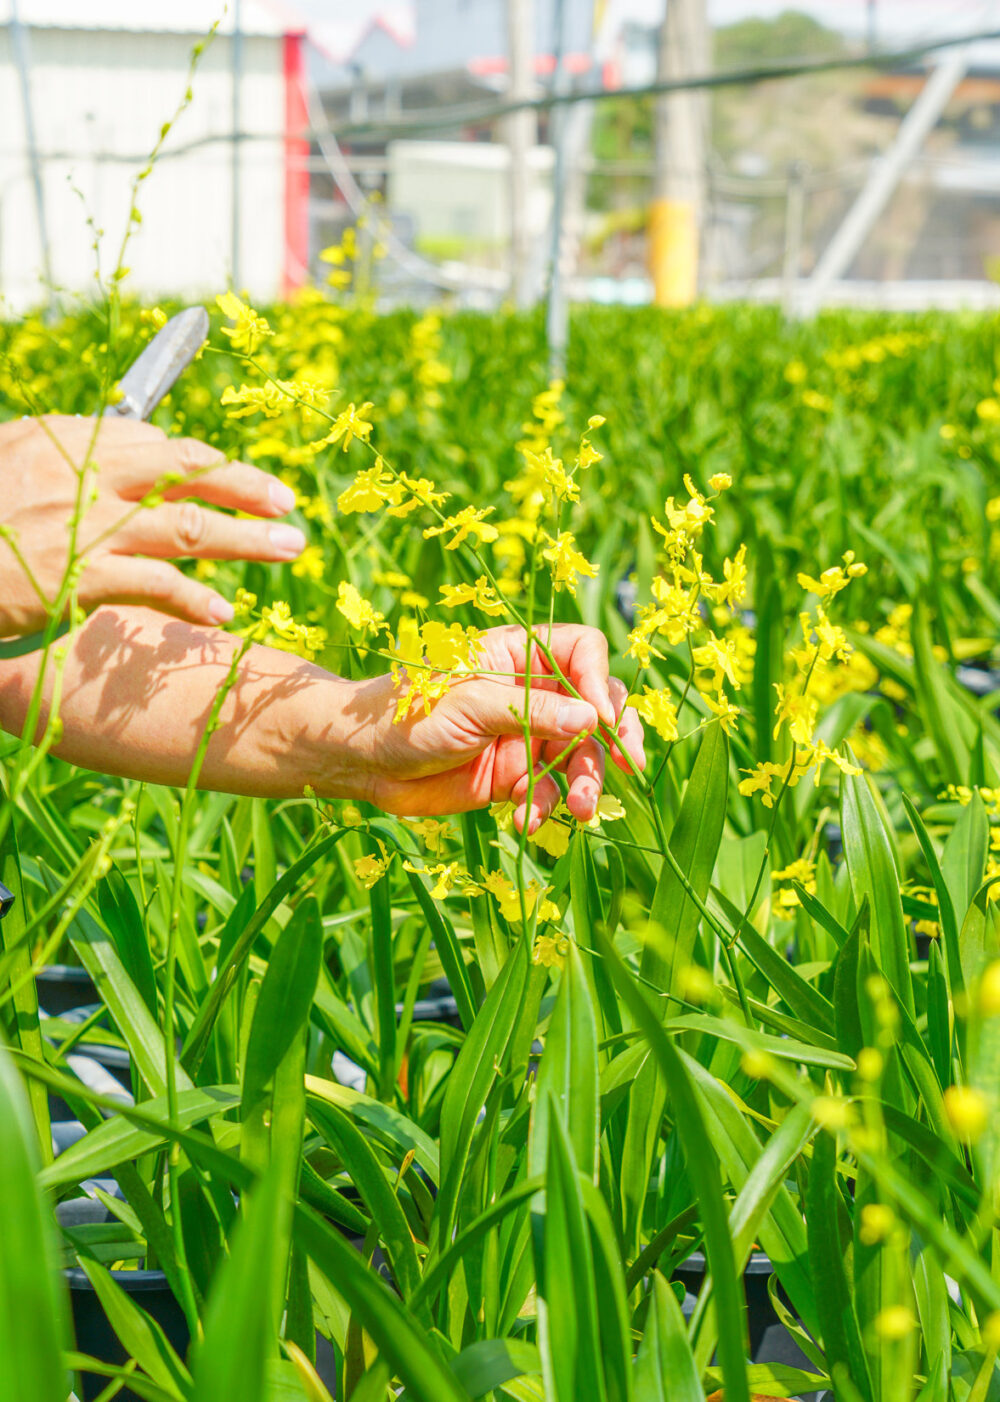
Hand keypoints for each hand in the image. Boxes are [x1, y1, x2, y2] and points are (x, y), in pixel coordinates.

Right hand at [0, 414, 305, 637]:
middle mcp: (80, 474)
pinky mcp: (76, 576)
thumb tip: (119, 461)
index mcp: (63, 440)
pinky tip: (222, 613)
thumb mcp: (10, 467)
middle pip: (185, 470)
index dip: (205, 460)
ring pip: (187, 525)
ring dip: (246, 538)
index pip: (154, 442)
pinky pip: (153, 584)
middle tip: (286, 502)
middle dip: (244, 485)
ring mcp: (82, 524)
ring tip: (289, 547)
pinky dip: (192, 599)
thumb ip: (63, 464)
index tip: (238, 475)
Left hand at [344, 624, 645, 830]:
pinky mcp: (516, 776)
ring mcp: (527, 735)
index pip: (583, 651)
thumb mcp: (468, 705)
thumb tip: (593, 720)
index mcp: (518, 654)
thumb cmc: (406, 713)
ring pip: (582, 755)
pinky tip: (525, 821)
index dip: (598, 680)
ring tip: (577, 810)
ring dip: (585, 782)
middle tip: (626, 767)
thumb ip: (531, 711)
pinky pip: (551, 790)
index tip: (598, 716)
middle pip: (597, 706)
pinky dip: (547, 807)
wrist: (364, 762)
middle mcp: (532, 692)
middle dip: (612, 739)